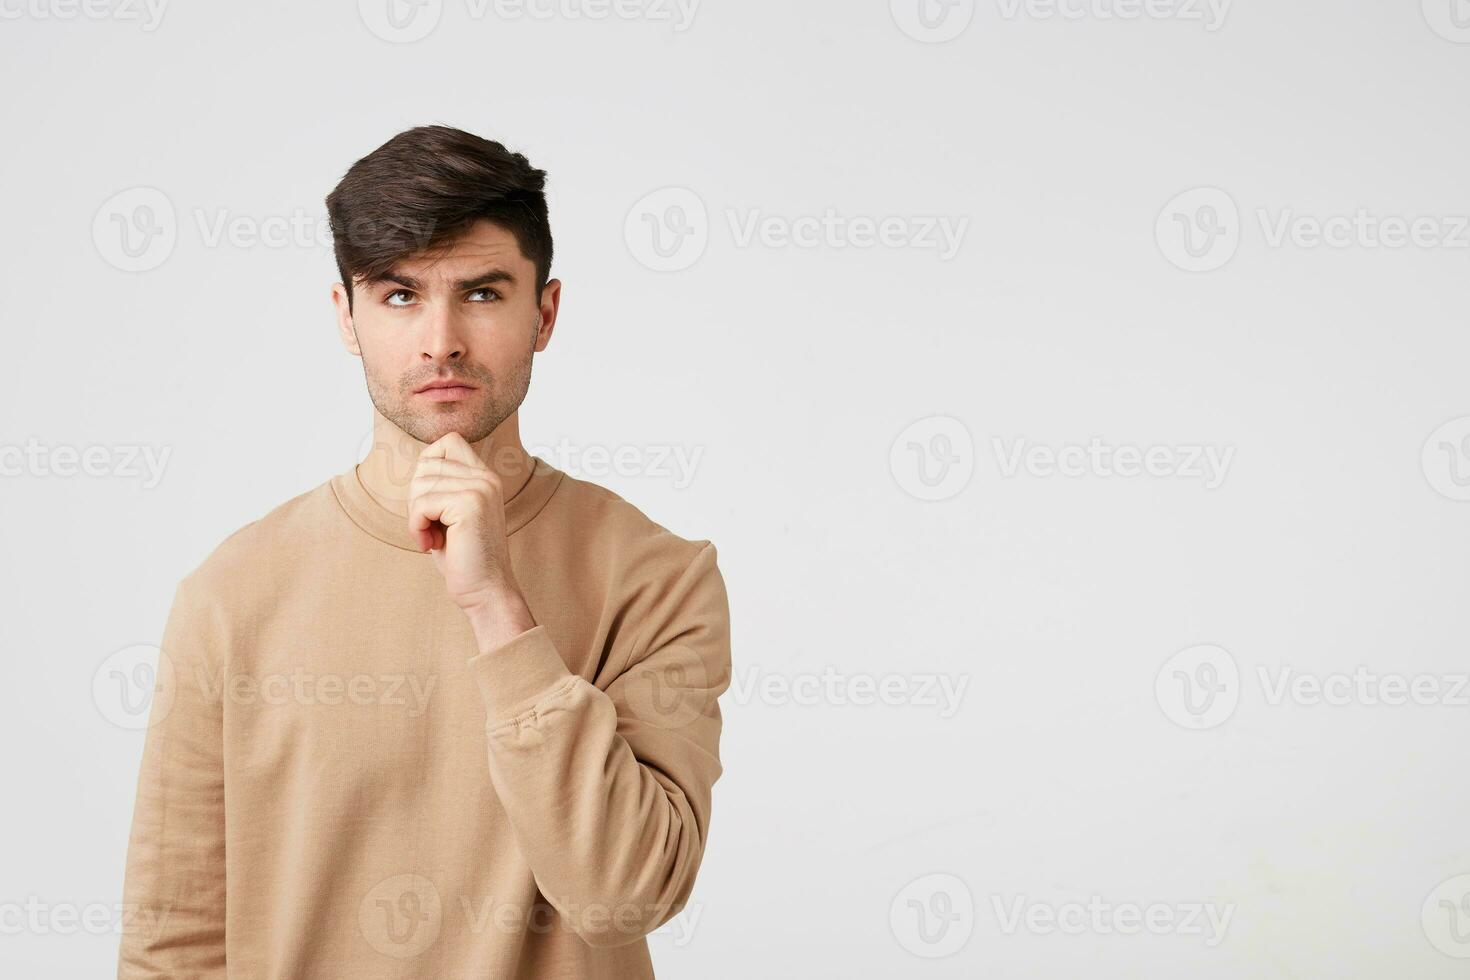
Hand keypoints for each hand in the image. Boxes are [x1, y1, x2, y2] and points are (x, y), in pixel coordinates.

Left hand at [408, 433, 526, 619]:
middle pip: (426, 464)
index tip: (431, 502)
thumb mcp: (450, 515)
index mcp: (485, 477)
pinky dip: (416, 527)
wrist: (486, 591)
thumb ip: (441, 487)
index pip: (448, 441)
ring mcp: (480, 488)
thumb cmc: (463, 558)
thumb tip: (417, 469)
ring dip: (415, 516)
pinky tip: (431, 545)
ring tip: (432, 537)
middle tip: (430, 527)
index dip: (428, 466)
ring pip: (420, 484)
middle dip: (416, 498)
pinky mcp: (470, 504)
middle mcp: (486, 477)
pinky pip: (422, 504)